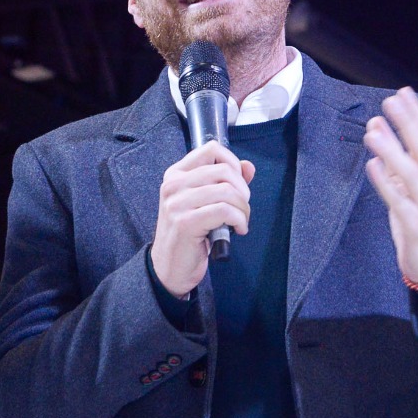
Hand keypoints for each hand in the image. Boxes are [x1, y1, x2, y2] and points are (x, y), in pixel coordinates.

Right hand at [150, 140, 254, 296]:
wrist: (169, 268)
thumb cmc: (189, 235)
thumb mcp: (205, 203)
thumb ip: (226, 182)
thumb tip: (248, 167)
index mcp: (176, 174)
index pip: (211, 150)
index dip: (233, 164)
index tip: (238, 185)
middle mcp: (173, 185)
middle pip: (223, 171)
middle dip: (242, 191)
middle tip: (242, 208)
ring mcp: (177, 203)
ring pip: (227, 191)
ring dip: (243, 208)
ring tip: (241, 221)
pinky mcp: (185, 222)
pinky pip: (225, 211)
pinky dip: (239, 220)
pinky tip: (238, 229)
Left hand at [364, 87, 417, 284]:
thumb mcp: (406, 187)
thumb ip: (394, 160)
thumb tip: (377, 127)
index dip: (415, 115)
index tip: (403, 92)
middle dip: (407, 124)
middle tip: (390, 101)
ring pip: (411, 173)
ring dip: (392, 150)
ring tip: (374, 130)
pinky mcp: (415, 225)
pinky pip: (399, 202)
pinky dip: (385, 183)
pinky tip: (372, 166)